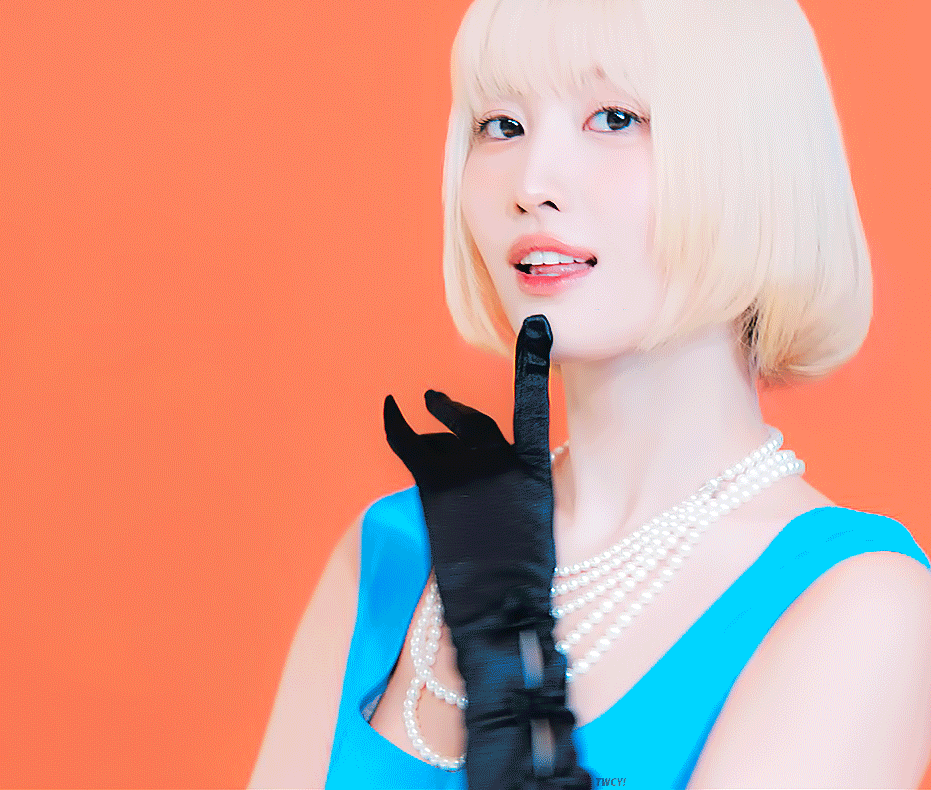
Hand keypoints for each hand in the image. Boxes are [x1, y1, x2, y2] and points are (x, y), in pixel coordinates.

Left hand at [382, 312, 555, 631]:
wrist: (502, 604)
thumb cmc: (522, 575)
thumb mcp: (538, 518)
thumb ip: (516, 481)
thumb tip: (482, 464)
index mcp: (537, 465)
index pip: (533, 401)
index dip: (533, 360)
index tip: (536, 326)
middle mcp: (502, 458)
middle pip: (471, 422)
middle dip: (450, 411)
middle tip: (432, 399)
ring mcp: (467, 470)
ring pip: (439, 437)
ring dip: (428, 429)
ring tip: (418, 412)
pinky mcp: (436, 486)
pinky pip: (410, 443)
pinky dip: (397, 423)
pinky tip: (392, 407)